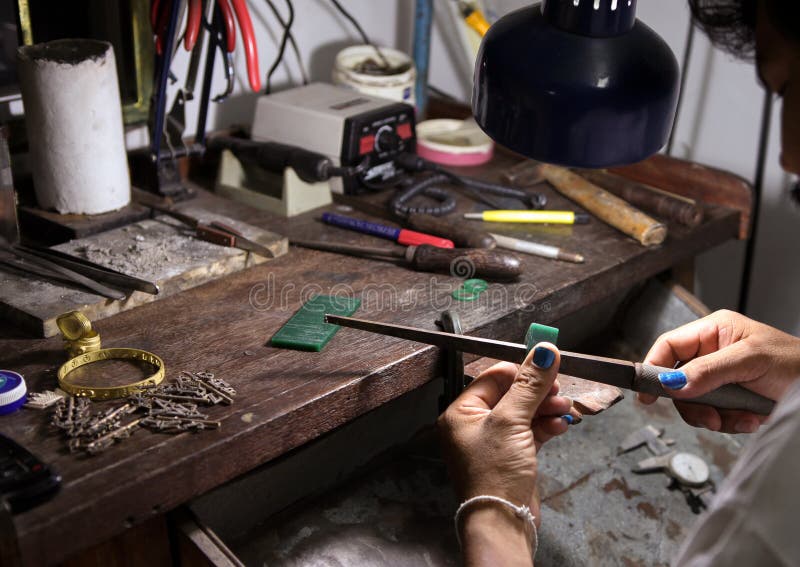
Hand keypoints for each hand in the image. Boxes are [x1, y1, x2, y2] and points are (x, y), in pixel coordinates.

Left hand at [437, 343, 570, 564]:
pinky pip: (530, 432)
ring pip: (523, 413)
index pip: (492, 378)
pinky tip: (561, 425)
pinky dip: (546, 426)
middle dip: (537, 392)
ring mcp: (493, 442)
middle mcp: (473, 426)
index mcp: (461, 413)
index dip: (521, 371)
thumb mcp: (512, 421)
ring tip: (564, 409)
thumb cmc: (495, 473)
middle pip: (510, 394)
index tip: (546, 366)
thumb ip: (529, 385)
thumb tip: (545, 351)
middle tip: (559, 389)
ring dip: (546, 408)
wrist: (503, 521)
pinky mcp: (511, 457)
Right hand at [639, 309, 799, 432]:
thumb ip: (709, 370)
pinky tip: (751, 419)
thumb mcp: (750, 361)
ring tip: (740, 420)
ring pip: (695, 402)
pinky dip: (731, 422)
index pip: (669, 346)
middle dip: (693, 403)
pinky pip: (715, 414)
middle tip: (709, 418)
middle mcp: (712, 352)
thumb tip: (672, 383)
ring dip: (715, 416)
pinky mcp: (731, 398)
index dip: (653, 367)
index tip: (647, 393)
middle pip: (678, 380)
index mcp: (713, 331)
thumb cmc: (796, 363)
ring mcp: (721, 377)